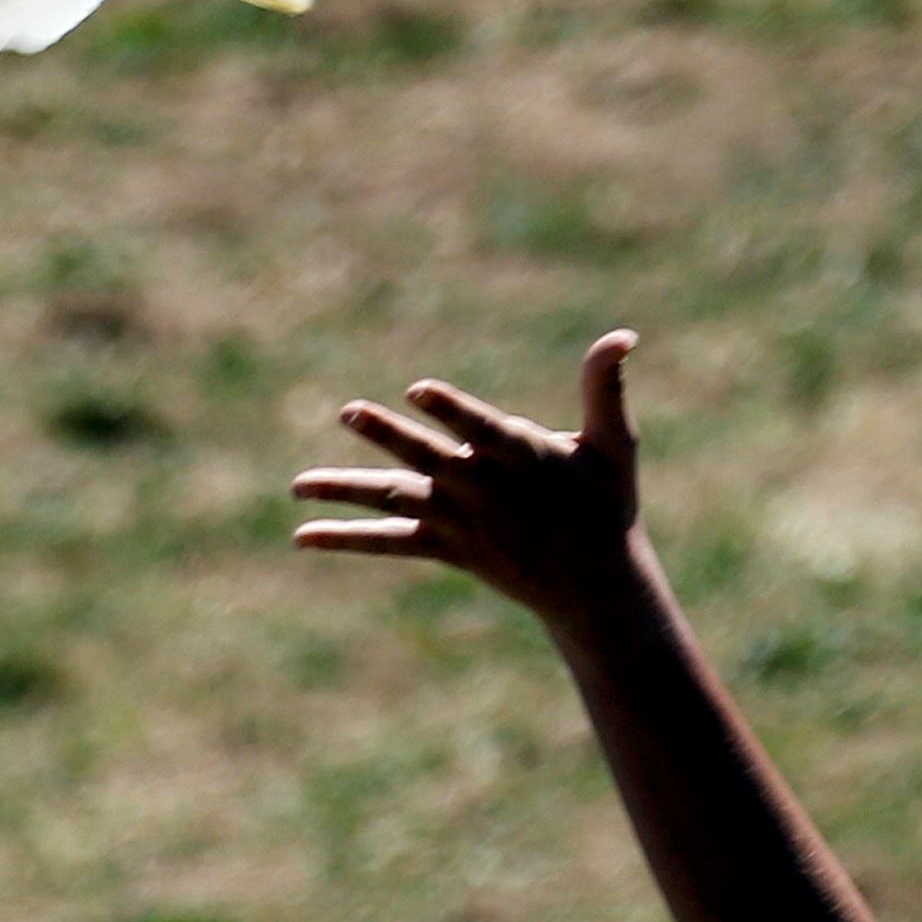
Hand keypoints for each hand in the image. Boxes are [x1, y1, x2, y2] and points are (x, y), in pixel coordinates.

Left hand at [292, 331, 645, 631]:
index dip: (452, 410)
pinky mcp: (446, 547)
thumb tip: (624, 334)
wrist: (594, 587)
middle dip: (388, 436)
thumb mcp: (615, 444)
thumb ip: (605, 388)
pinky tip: (303, 535)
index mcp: (524, 459)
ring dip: (348, 491)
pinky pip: (391, 543)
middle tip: (348, 411)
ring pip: (398, 501)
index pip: (483, 430)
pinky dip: (348, 539)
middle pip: (429, 460)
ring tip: (297, 485)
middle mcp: (485, 491)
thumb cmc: (605, 503)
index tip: (419, 389)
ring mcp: (461, 522)